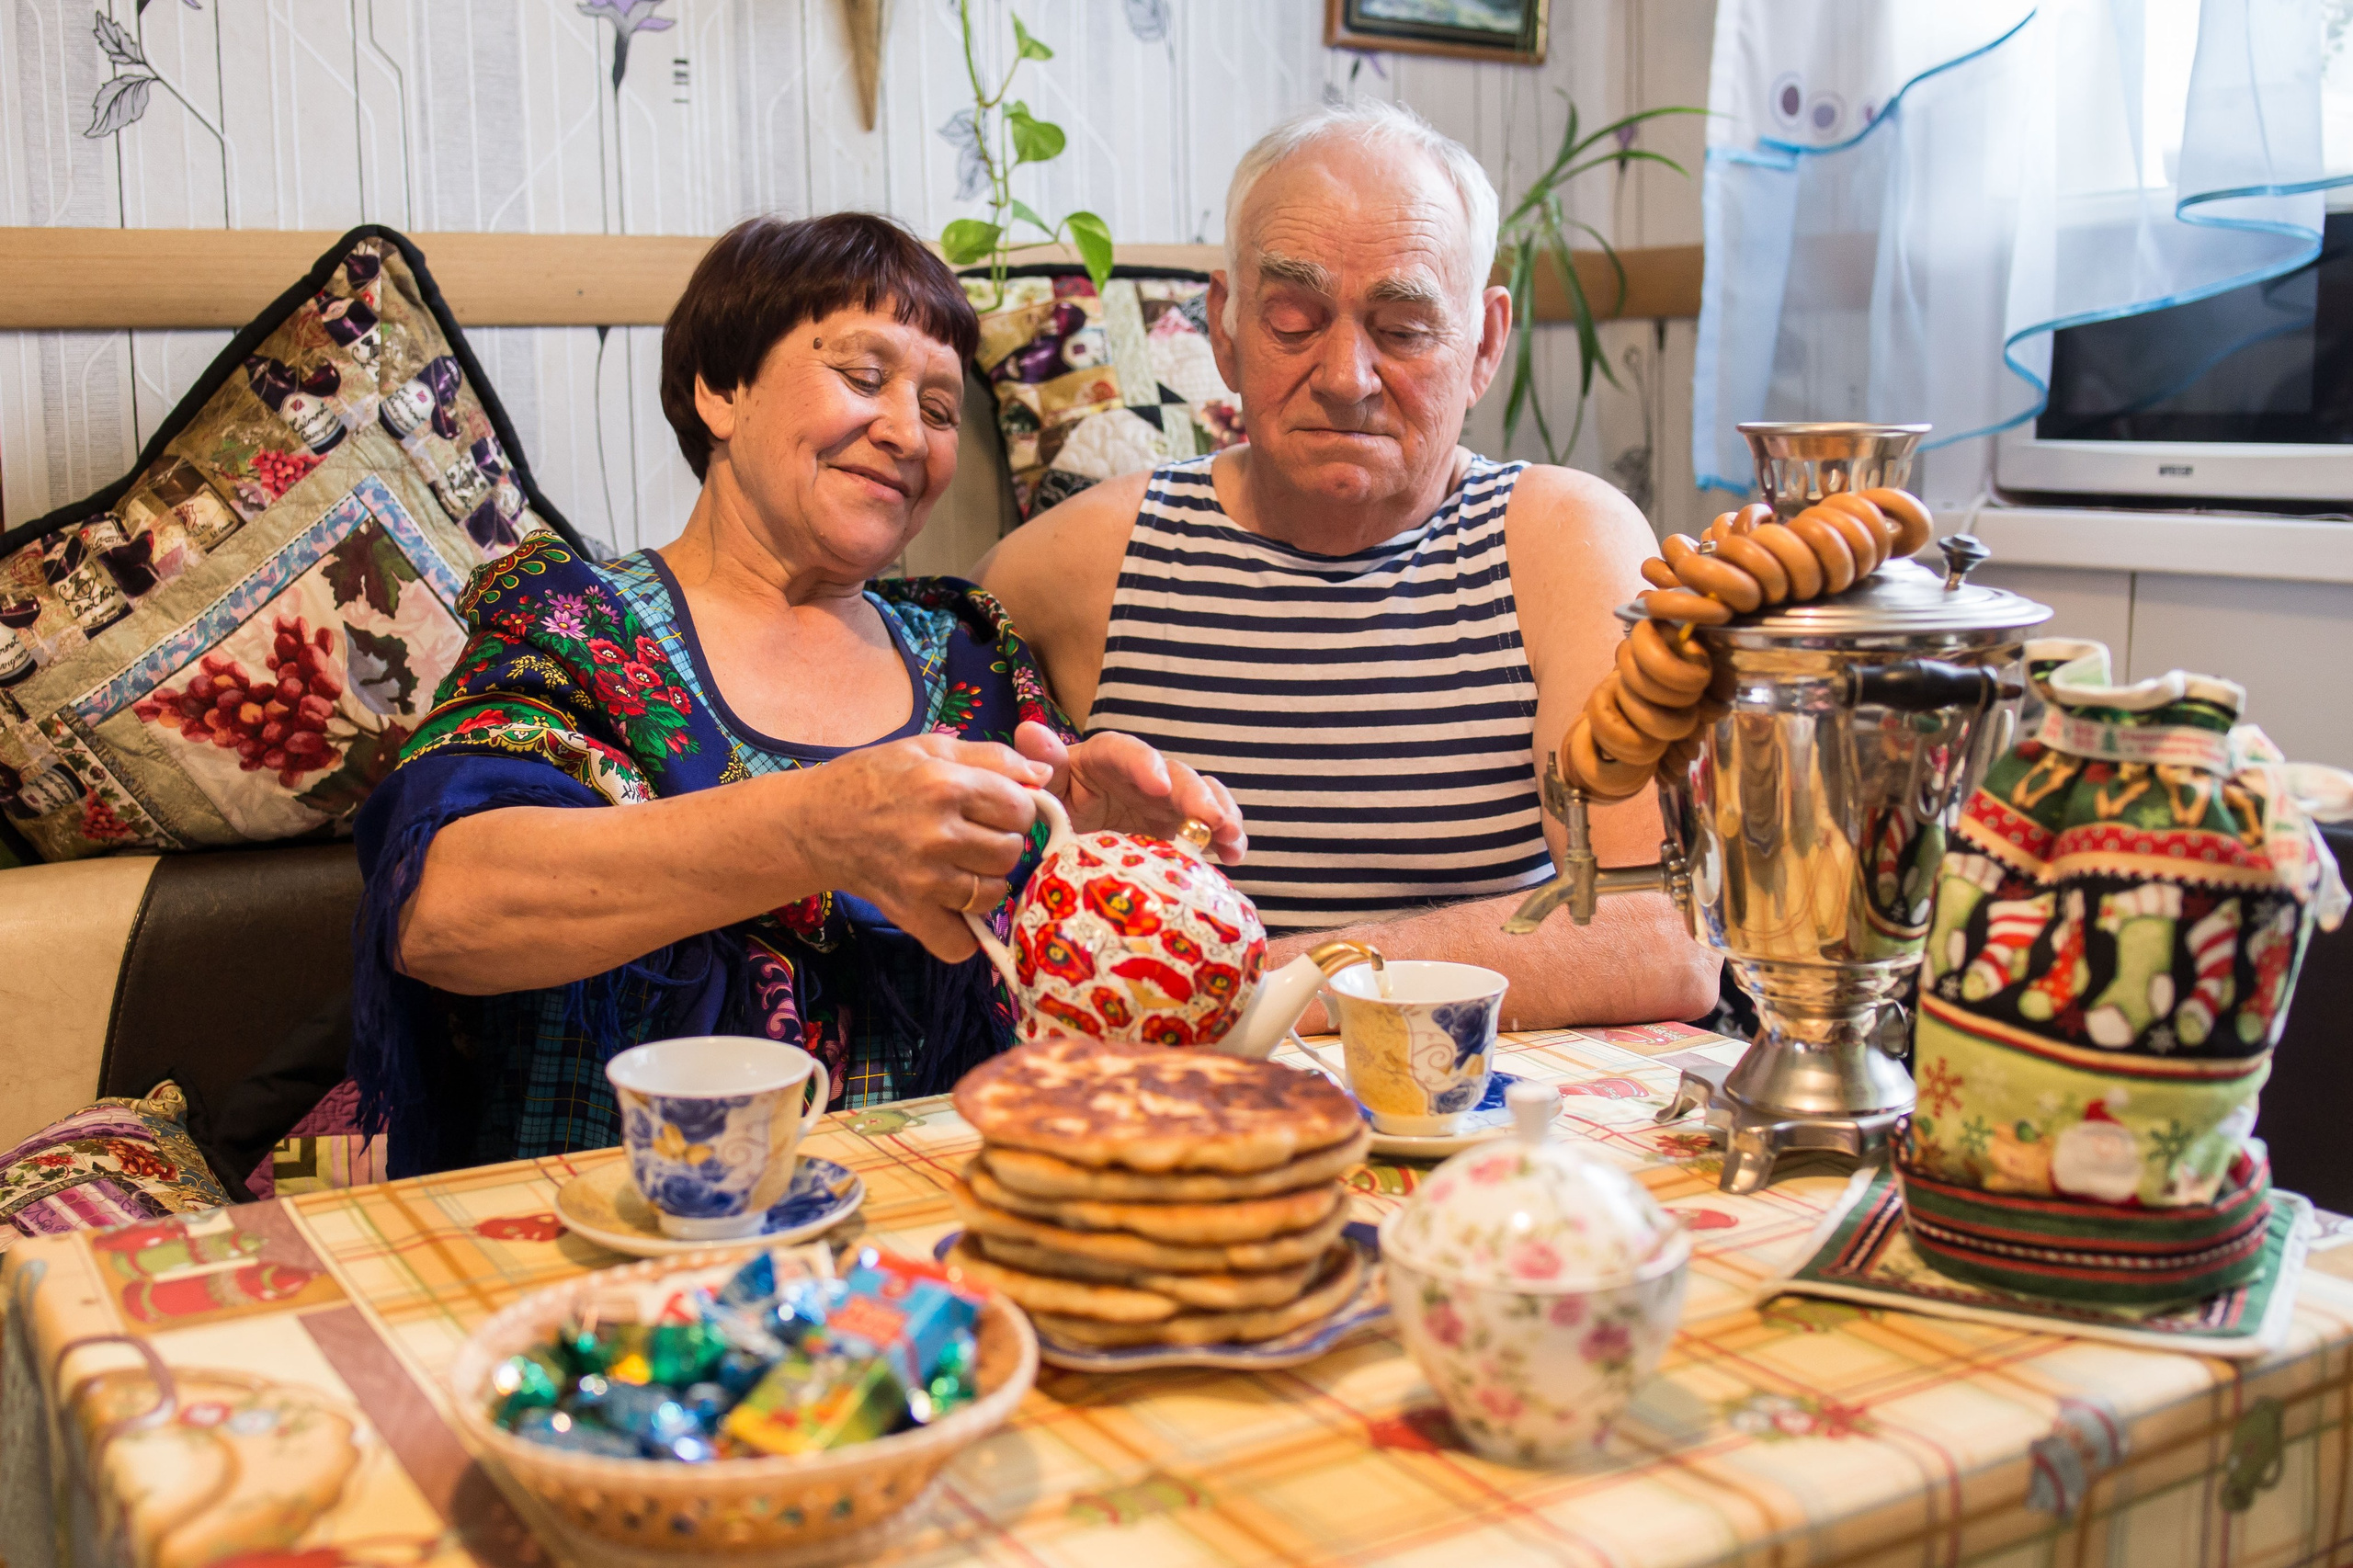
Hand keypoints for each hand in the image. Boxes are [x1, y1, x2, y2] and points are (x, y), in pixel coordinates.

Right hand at [787, 734, 1049, 961]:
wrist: (814, 823)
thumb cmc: (874, 778)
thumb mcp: (930, 749)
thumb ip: (993, 757)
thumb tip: (1045, 777)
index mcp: (946, 785)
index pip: (1021, 809)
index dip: (1014, 809)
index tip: (994, 809)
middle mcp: (937, 834)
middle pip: (1011, 852)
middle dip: (1001, 844)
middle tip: (974, 838)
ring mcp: (924, 879)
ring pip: (993, 894)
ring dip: (985, 883)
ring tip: (961, 867)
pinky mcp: (909, 914)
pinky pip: (960, 942)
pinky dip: (962, 933)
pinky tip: (952, 908)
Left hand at [1013, 720, 1246, 864]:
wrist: (1068, 839)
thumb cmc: (1058, 804)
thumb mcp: (1049, 786)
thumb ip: (1043, 762)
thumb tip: (1030, 732)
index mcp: (1108, 759)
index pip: (1126, 752)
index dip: (1145, 765)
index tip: (1158, 786)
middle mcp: (1145, 775)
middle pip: (1176, 775)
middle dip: (1196, 795)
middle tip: (1211, 818)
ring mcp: (1168, 801)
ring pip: (1201, 797)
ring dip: (1220, 814)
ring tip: (1232, 837)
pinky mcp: (1181, 827)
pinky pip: (1209, 827)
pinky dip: (1227, 837)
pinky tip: (1235, 855)